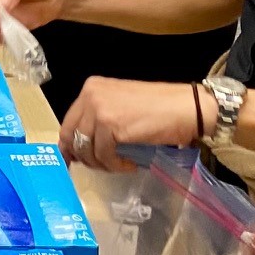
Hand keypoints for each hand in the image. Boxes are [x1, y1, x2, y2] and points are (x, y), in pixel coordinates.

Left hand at [59, 77, 201, 171]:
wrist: (186, 108)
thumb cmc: (159, 108)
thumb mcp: (121, 108)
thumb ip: (99, 120)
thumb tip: (80, 147)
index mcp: (91, 88)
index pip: (68, 122)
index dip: (70, 145)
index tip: (75, 161)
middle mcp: (90, 95)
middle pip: (71, 135)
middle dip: (83, 156)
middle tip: (102, 166)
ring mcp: (98, 108)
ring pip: (85, 148)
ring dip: (102, 163)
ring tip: (121, 164)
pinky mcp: (110, 124)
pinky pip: (103, 155)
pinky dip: (115, 165)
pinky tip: (130, 164)